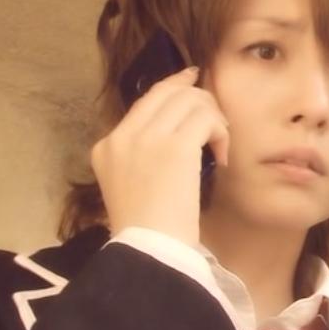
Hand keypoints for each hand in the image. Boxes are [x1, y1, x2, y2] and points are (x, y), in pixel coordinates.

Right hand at [90, 66, 229, 245]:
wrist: (149, 251)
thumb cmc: (146, 230)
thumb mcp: (127, 186)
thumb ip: (141, 155)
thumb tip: (177, 129)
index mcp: (106, 146)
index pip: (145, 101)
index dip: (173, 85)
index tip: (193, 79)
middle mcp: (122, 136)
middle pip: (168, 93)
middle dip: (200, 100)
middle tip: (218, 120)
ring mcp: (146, 138)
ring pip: (190, 101)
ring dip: (214, 119)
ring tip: (220, 145)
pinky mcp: (174, 147)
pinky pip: (206, 119)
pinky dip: (220, 133)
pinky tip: (222, 157)